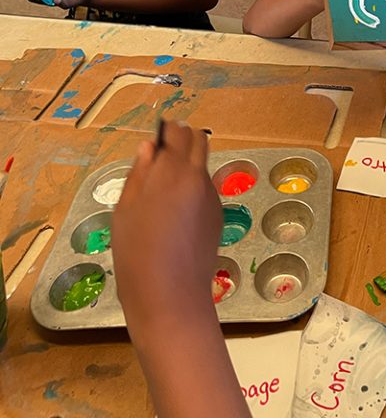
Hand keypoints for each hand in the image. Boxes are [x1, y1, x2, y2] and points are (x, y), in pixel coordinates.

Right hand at [112, 122, 221, 332]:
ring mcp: (212, 195)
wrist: (170, 296)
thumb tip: (148, 147)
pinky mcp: (219, 214)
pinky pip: (207, 189)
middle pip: (199, 141)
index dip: (167, 131)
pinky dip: (195, 188)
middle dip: (184, 140)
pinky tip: (178, 213)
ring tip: (167, 189)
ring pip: (204, 165)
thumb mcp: (125, 211)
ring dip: (190, 164)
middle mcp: (198, 177)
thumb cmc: (137, 254)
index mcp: (172, 171)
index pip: (177, 133)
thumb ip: (139, 174)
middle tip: (166, 154)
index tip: (158, 135)